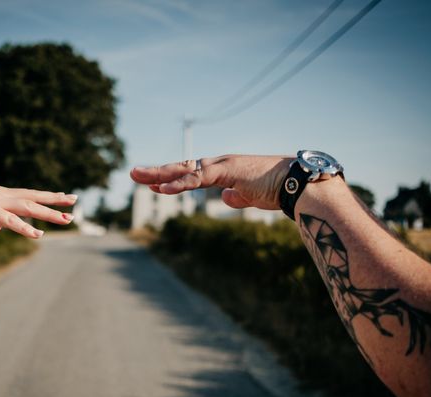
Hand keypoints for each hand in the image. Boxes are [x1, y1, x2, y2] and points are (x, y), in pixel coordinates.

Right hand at [0, 186, 77, 236]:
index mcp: (0, 194)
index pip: (29, 194)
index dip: (47, 196)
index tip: (64, 197)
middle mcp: (1, 194)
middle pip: (34, 196)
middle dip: (55, 199)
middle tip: (75, 201)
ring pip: (28, 207)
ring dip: (48, 214)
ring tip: (66, 220)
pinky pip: (10, 220)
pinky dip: (25, 228)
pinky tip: (38, 235)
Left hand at [130, 154, 291, 209]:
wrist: (297, 183)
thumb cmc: (278, 189)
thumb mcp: (252, 196)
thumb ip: (238, 196)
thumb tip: (226, 199)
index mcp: (223, 170)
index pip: (190, 173)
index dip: (171, 178)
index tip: (152, 183)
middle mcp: (219, 164)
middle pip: (181, 167)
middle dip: (157, 171)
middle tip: (133, 172)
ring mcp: (223, 165)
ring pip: (185, 169)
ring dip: (160, 173)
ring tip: (138, 175)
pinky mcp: (229, 170)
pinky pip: (199, 177)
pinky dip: (180, 182)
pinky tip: (164, 187)